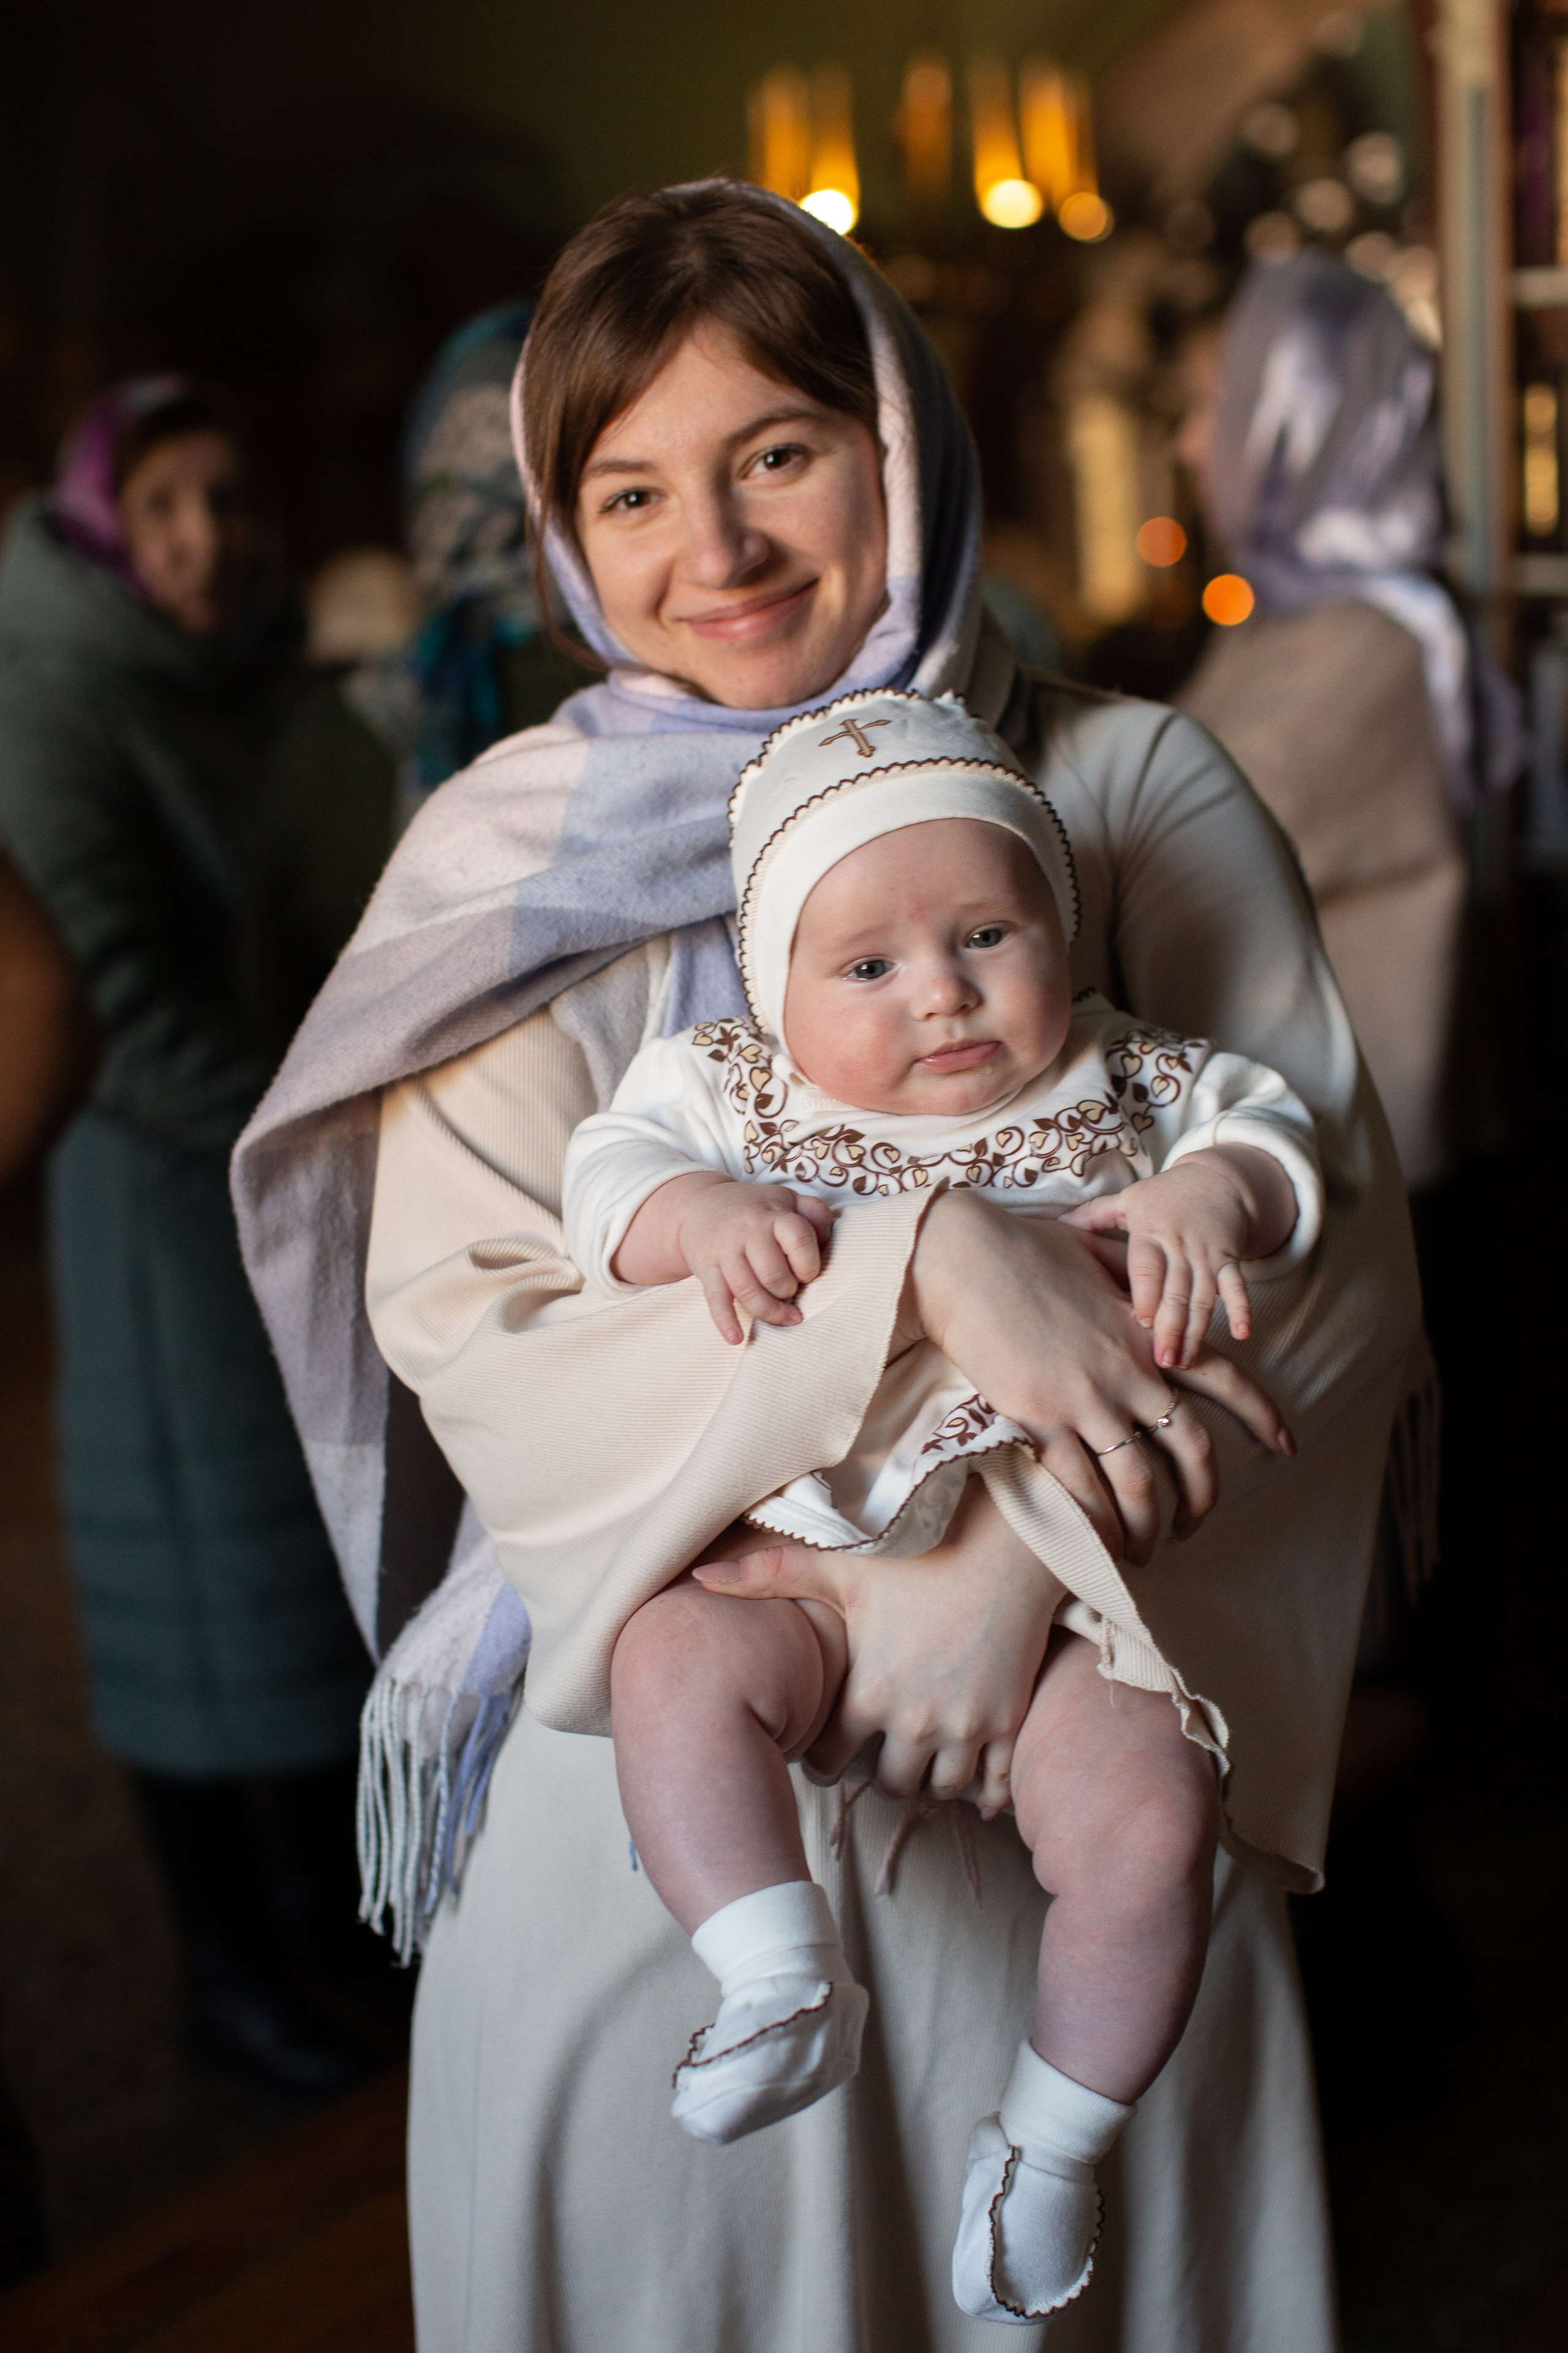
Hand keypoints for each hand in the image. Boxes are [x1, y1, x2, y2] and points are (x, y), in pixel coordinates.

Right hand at [675, 1177, 836, 1345]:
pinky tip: (736, 1339)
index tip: (808, 1274)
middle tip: (790, 1292)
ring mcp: (725, 1251)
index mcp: (773, 1215)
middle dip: (787, 1291)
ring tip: (783, 1317)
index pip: (798, 1240)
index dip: (808, 1264)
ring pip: (747, 1291)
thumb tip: (827, 1240)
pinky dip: (726, 1322)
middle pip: (773, 1274)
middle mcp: (748, 1231)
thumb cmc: (754, 1209)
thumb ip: (814, 1213)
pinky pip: (716, 1299)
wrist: (700, 1205)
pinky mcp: (706, 1269)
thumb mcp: (786, 1200)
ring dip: (769, 1311)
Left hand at [691, 1483, 1062, 1806]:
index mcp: (868, 1693)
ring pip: (941, 1790)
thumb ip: (767, 1575)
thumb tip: (698, 1575)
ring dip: (930, 1782)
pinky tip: (976, 1784)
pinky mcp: (1008, 1722)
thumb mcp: (840, 1566)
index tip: (827, 1751)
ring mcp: (966, 1727)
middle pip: (890, 1785)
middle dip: (880, 1775)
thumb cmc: (918, 1552)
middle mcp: (915, 1721)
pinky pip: (995, 1785)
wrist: (1004, 1543)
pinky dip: (985, 1791)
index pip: (831, 1761)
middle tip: (878, 1758)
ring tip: (921, 1762)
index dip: (824, 1759)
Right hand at [906, 1189, 1290, 1563]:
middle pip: (1191, 1448)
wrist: (964, 1257)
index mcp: (1150, 1332)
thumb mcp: (1098, 1253)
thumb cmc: (1024, 1247)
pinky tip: (1096, 1542)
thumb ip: (1134, 1278)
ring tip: (1140, 1551)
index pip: (1226, 1380)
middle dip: (1202, 1498)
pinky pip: (1081, 1486)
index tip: (1285, 1449)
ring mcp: (1087, 1398)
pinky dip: (1095, 1522)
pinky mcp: (1040, 1417)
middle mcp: (1131, 1371)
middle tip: (1193, 1527)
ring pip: (1138, 1482)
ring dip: (1145, 1526)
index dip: (1262, 1417)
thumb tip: (1147, 1288)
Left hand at [1064, 1146, 1289, 1368]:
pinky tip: (1243, 1335)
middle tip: (1163, 1361)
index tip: (1141, 1321)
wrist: (1215, 1179)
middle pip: (1176, 1290)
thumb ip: (1095, 1214)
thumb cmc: (1162, 1195)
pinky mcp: (1230, 1259)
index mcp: (1150, 1231)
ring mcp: (1207, 1253)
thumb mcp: (1128, 1199)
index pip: (1148, 1266)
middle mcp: (1180, 1244)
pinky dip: (1242, 1309)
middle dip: (1171, 1326)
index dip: (1146, 1293)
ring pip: (1203, 1296)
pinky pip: (1238, 1285)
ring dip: (1197, 1330)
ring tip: (1187, 1361)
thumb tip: (1057, 1222)